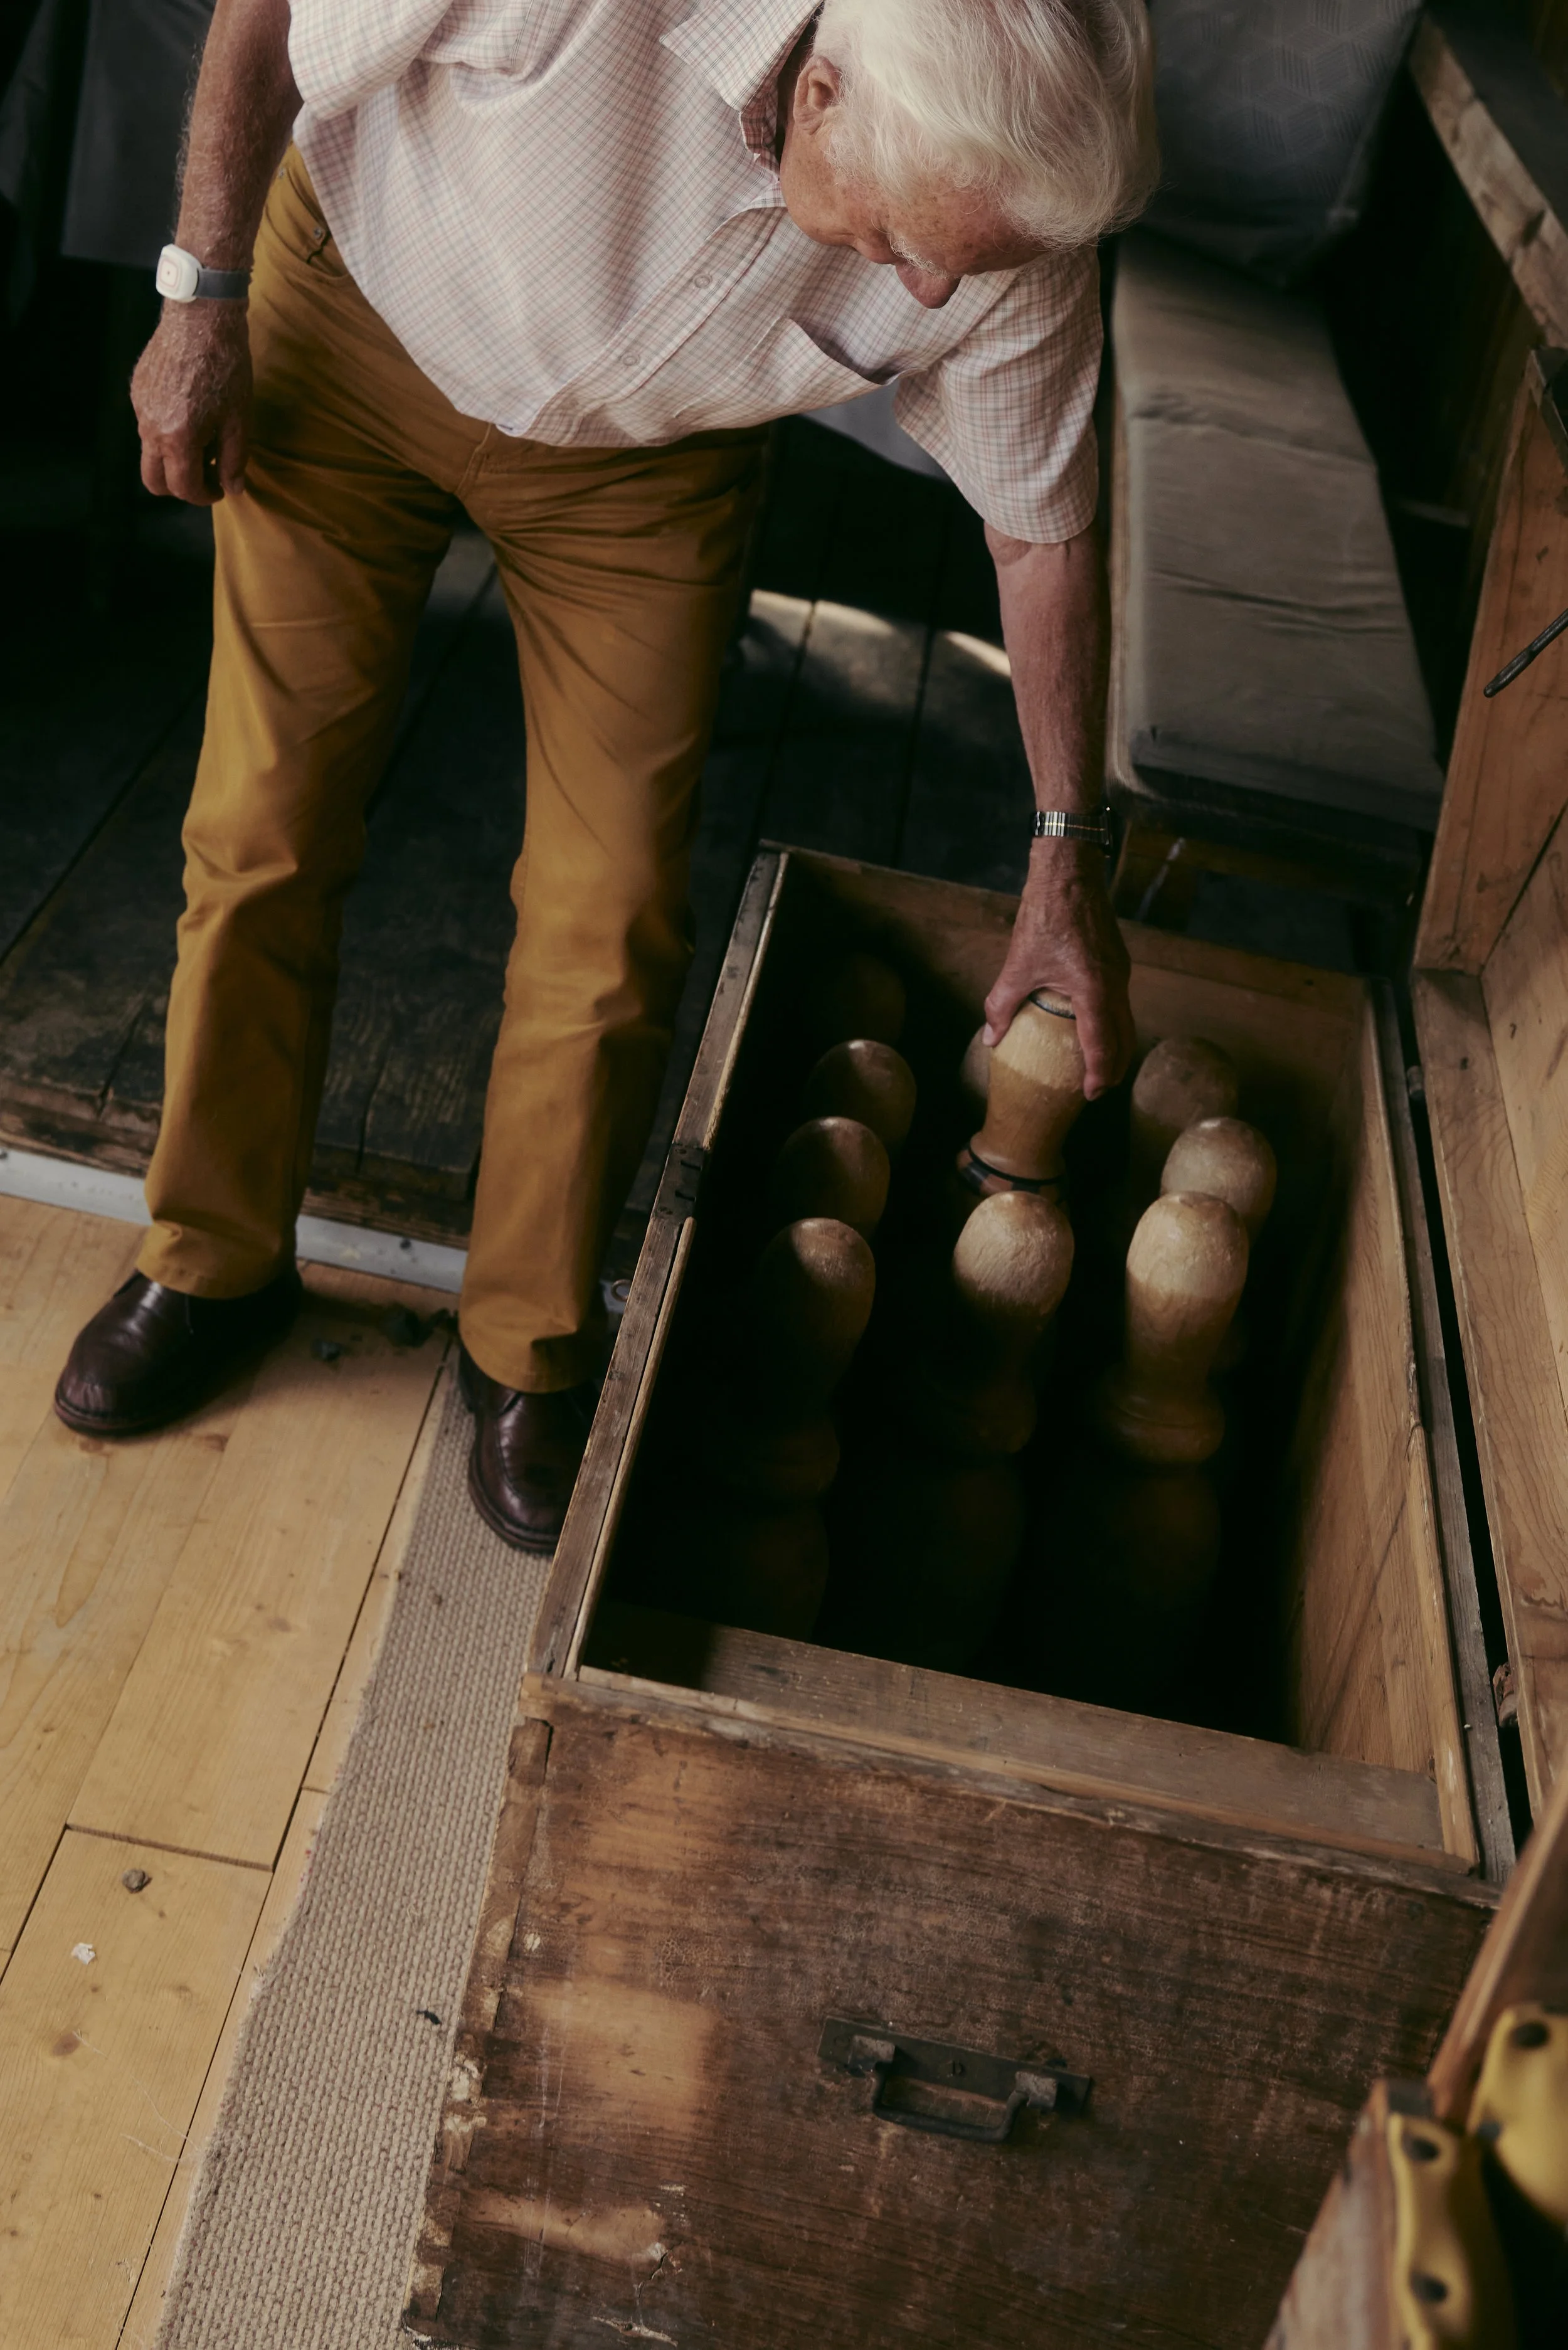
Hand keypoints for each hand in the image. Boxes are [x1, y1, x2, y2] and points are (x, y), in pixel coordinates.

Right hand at [131, 303, 252, 503]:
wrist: (201, 315)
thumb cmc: (226, 366)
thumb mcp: (239, 419)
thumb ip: (235, 460)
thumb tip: (233, 489)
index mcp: (177, 438)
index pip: (183, 488)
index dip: (204, 496)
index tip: (220, 488)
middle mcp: (150, 427)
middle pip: (154, 480)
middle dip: (180, 487)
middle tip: (207, 475)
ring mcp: (140, 407)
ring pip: (150, 452)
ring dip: (174, 458)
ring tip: (205, 439)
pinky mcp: (137, 390)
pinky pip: (147, 424)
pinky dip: (167, 432)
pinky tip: (191, 413)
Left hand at [984, 841, 1133, 1098]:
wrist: (1069, 872)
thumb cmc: (1045, 915)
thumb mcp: (1017, 964)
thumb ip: (1001, 1005)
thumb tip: (991, 1038)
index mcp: (1094, 989)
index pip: (1102, 1044)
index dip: (1097, 1074)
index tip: (1089, 1095)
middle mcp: (1115, 983)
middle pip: (1123, 1038)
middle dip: (1112, 1068)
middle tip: (1096, 1089)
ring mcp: (1121, 971)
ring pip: (1125, 1020)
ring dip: (1115, 1046)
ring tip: (1097, 1066)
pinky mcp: (1118, 961)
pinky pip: (1120, 1002)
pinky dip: (1113, 1024)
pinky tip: (1094, 1028)